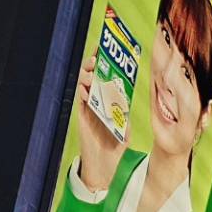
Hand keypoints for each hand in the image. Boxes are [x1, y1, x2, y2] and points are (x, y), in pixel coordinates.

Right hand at [73, 52, 124, 193]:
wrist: (105, 164)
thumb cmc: (117, 145)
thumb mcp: (127, 128)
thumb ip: (127, 116)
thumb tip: (131, 107)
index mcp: (110, 99)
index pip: (107, 75)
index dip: (106, 62)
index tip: (108, 48)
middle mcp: (98, 100)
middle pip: (93, 75)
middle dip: (94, 64)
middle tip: (97, 58)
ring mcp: (89, 107)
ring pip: (84, 85)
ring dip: (87, 77)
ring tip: (92, 73)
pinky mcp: (81, 116)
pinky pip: (79, 101)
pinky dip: (82, 94)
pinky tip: (87, 91)